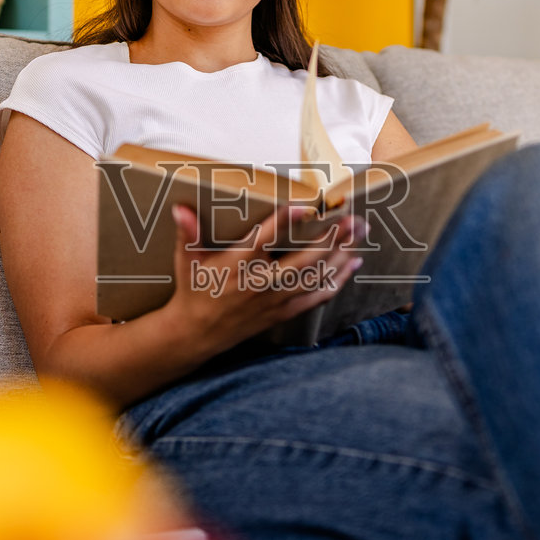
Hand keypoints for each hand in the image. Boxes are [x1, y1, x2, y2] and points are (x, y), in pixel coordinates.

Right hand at [163, 201, 364, 352]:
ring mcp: (275, 299)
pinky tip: (353, 264)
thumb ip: (187, 233)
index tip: (304, 206)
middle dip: (330, 239)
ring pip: (315, 276)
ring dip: (341, 254)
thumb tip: (179, 208)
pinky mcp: (283, 311)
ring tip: (359, 233)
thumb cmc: (194, 289)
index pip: (263, 239)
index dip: (284, 222)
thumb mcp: (187, 260)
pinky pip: (316, 296)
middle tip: (352, 218)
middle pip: (303, 260)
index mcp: (237, 264)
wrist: (197, 333)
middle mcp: (260, 282)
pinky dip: (337, 280)